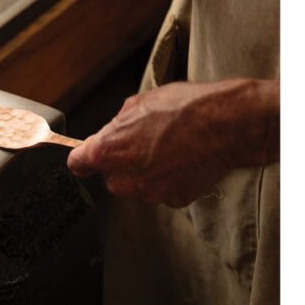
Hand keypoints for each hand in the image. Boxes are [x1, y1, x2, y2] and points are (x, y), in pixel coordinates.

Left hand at [67, 79, 278, 207]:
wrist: (226, 125)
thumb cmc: (183, 109)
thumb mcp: (137, 104)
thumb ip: (116, 125)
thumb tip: (112, 132)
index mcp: (107, 152)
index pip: (78, 164)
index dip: (83, 158)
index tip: (86, 157)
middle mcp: (124, 179)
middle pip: (110, 175)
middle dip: (120, 162)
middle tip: (140, 142)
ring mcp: (149, 193)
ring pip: (136, 184)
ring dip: (144, 171)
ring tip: (166, 147)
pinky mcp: (174, 200)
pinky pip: (161, 190)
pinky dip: (167, 179)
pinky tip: (181, 159)